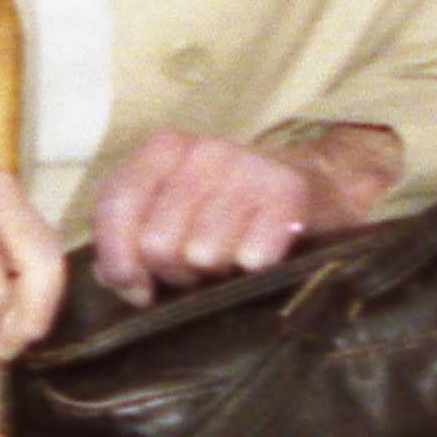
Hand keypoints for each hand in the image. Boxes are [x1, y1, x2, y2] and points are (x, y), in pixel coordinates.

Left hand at [74, 126, 393, 304]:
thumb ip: (128, 241)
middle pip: (156, 241)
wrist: (320, 187)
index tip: (138, 287)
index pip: (116, 205)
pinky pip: (251, 256)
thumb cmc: (231, 211)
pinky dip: (252, 270)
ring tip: (230, 260)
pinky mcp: (288, 191)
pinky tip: (260, 258)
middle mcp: (201, 150)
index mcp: (162, 148)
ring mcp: (246, 165)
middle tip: (198, 269)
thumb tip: (118, 279)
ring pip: (202, 254)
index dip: (119, 260)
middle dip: (174, 272)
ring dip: (216, 273)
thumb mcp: (172, 213)